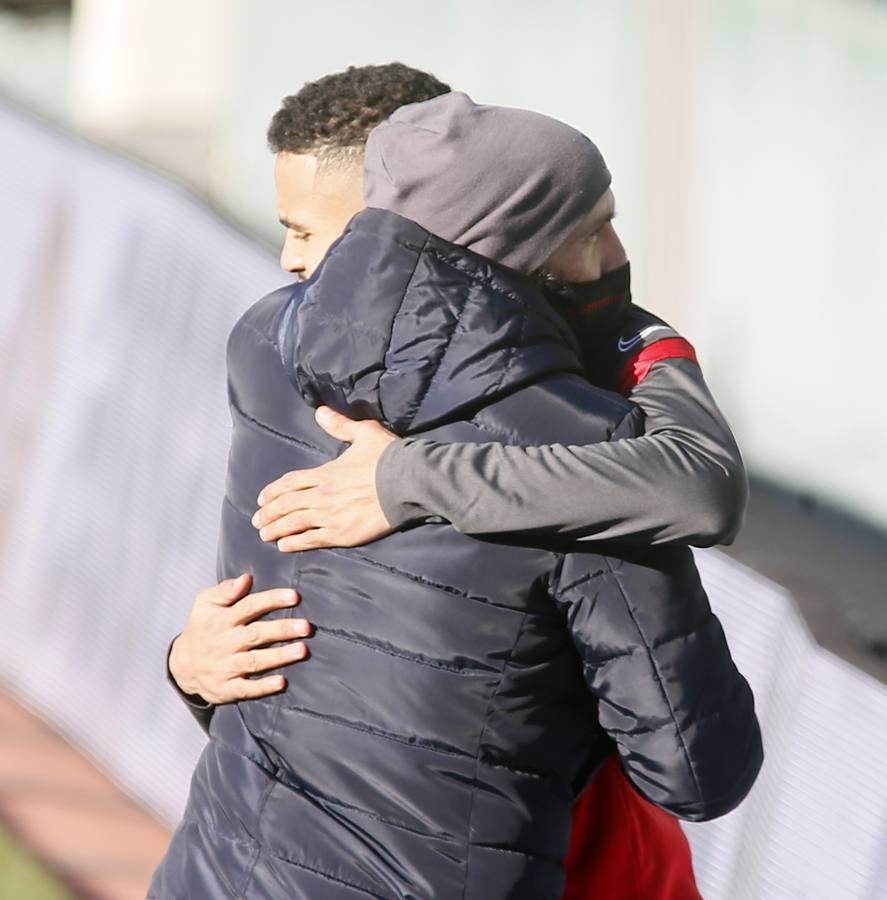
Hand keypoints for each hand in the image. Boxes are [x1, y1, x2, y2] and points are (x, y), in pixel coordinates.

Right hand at [169, 573, 310, 703]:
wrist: (183, 665)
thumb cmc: (202, 628)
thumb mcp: (204, 604)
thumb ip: (225, 591)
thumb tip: (246, 578)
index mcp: (221, 620)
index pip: (248, 606)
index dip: (271, 600)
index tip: (294, 596)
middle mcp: (224, 643)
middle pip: (256, 634)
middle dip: (282, 630)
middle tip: (306, 626)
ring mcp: (225, 667)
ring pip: (255, 661)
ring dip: (279, 657)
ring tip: (302, 650)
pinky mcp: (227, 688)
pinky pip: (246, 689)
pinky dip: (263, 687)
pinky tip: (282, 682)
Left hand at [251, 406, 396, 551]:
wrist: (408, 482)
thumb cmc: (388, 457)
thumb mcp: (364, 432)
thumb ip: (339, 425)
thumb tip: (319, 412)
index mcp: (326, 473)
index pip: (291, 483)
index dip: (274, 491)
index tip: (262, 498)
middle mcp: (323, 495)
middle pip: (287, 504)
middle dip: (269, 512)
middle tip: (257, 520)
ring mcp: (331, 516)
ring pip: (294, 523)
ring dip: (276, 529)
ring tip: (264, 534)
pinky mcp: (343, 533)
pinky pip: (312, 539)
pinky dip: (295, 543)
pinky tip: (284, 546)